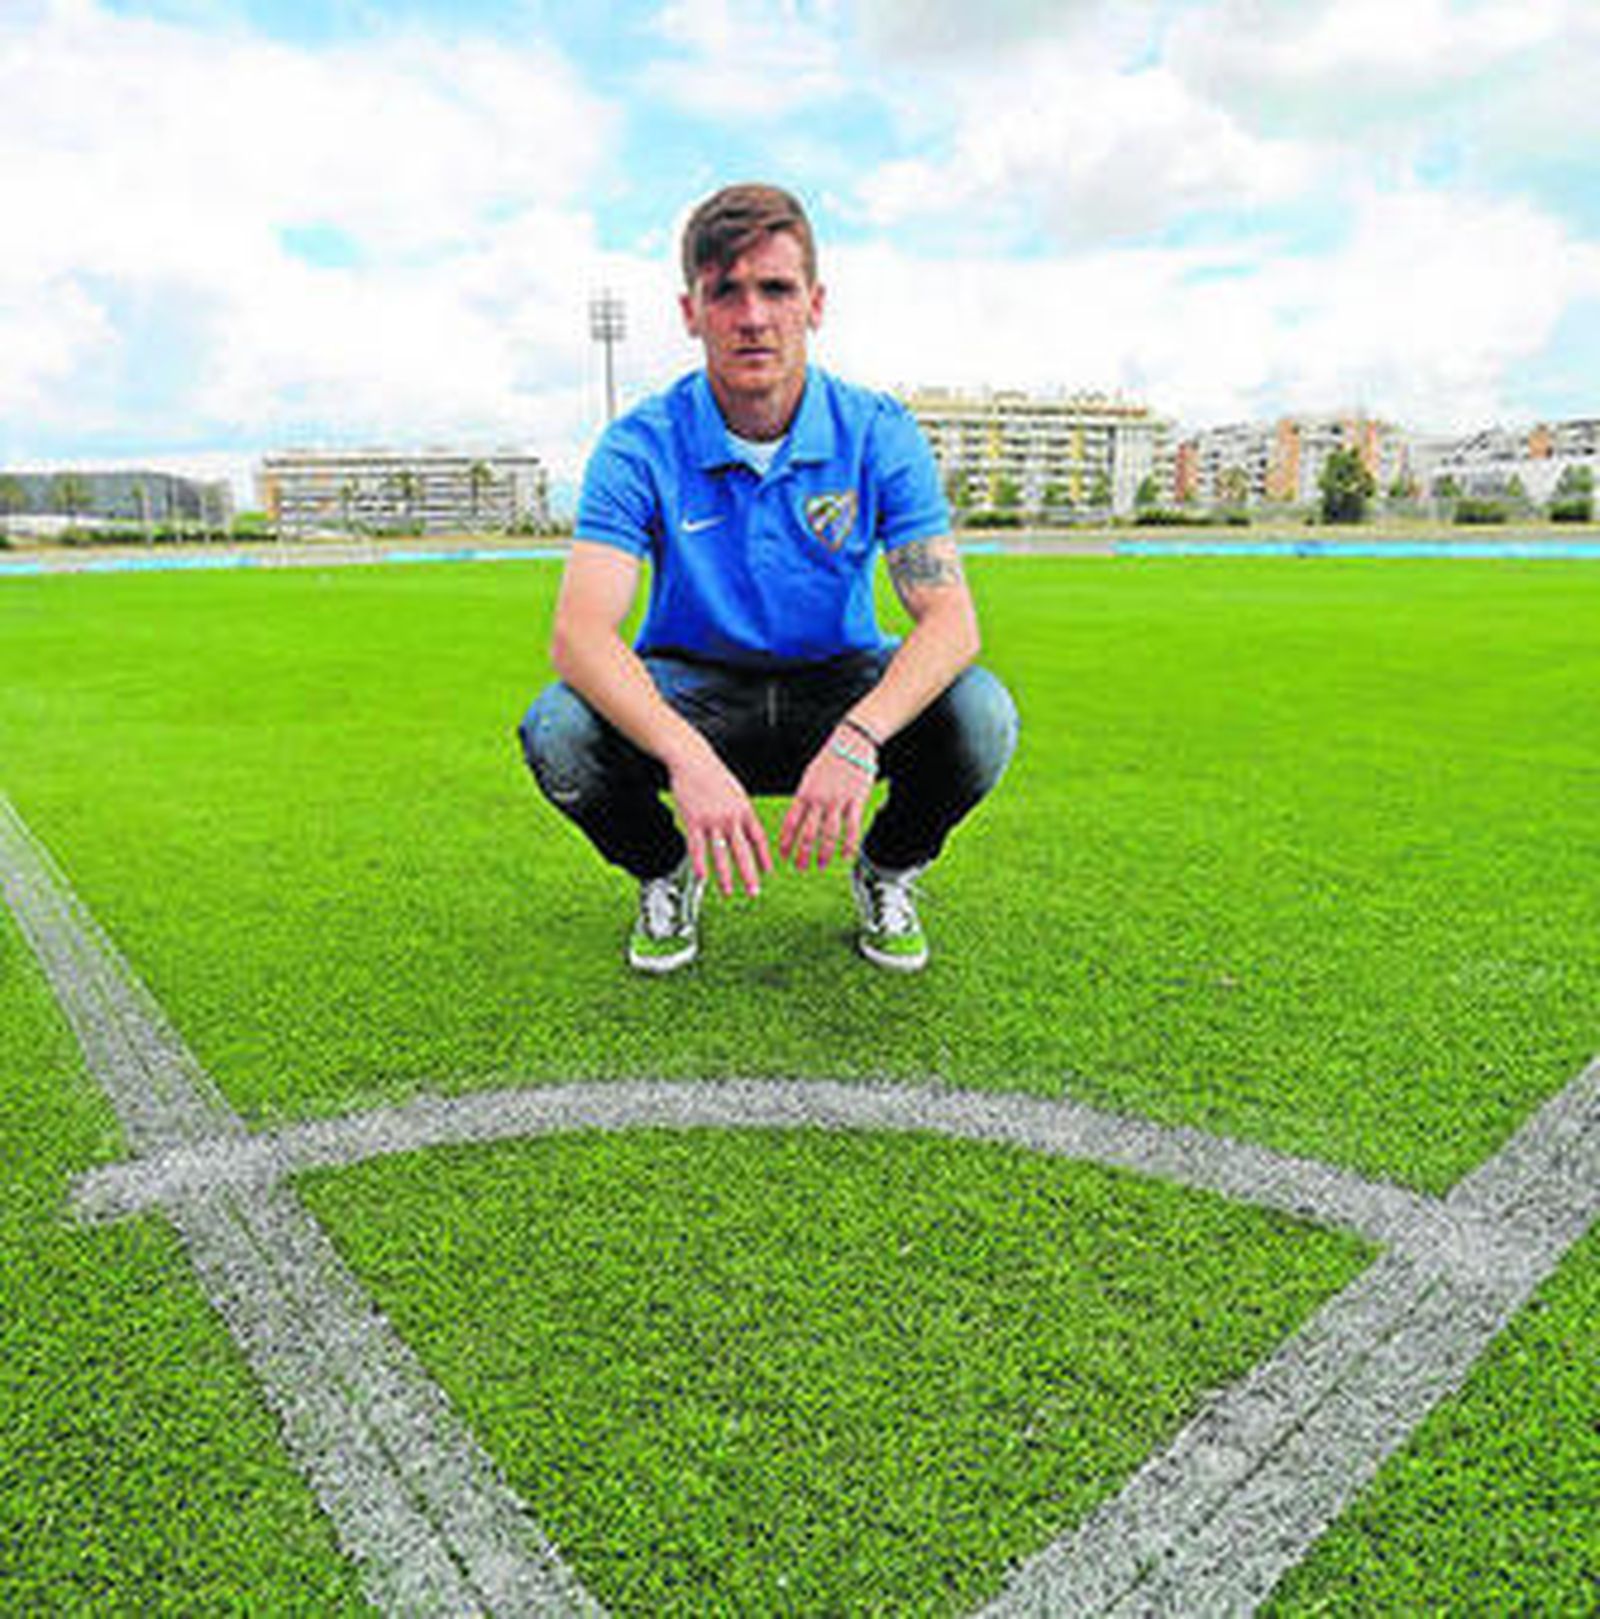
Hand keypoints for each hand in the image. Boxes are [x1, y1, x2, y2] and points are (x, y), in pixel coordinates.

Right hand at [667, 743, 772, 896]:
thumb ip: (743, 812)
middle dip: (750, 874)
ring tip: (728, 891)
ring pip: (721, 853)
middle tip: (754, 892)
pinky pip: (697, 846)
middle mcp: (731, 817)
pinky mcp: (693, 820)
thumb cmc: (714, 775)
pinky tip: (702, 877)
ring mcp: (712, 820)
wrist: (693, 760)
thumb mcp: (737, 792)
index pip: (758, 838)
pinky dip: (700, 863)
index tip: (768, 872)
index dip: (764, 857)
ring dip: (726, 875)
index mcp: (745, 810)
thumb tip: (750, 831)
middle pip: (743, 851)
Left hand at [778, 730, 876, 873]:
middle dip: (802, 853)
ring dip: (823, 853)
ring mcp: (838, 800)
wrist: (852, 741)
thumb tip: (797, 815)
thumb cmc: (830, 757)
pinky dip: (849, 845)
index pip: (791, 822)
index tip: (783, 855)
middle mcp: (819, 799)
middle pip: (808, 833)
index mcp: (804, 793)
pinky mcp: (856, 800)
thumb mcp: (809, 775)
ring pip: (829, 834)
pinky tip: (846, 856)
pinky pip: (852, 827)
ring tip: (820, 865)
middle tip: (800, 867)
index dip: (786, 841)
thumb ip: (804, 796)